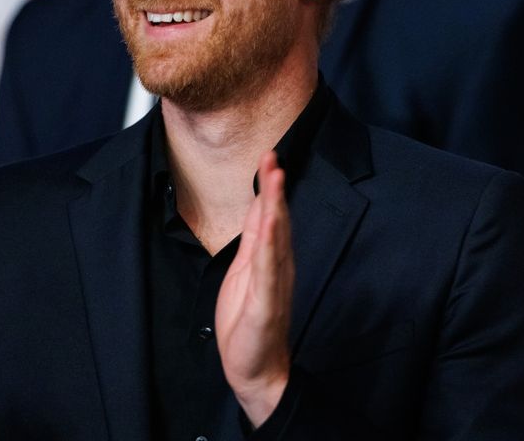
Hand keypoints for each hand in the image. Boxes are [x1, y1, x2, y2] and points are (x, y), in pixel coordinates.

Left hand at [217, 151, 293, 427]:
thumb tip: (260, 206)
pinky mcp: (267, 302)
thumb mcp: (245, 271)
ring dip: (276, 206)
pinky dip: (271, 244)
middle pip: (278, 220)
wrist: (255, 367)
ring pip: (277, 238)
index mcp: (270, 258)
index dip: (269, 187)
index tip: (267, 158)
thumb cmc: (249, 322)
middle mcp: (278, 265)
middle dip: (274, 188)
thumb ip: (255, 239)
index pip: (271, 216)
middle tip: (272, 157)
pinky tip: (271, 224)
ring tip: (275, 178)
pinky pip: (269, 269)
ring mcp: (274, 283)